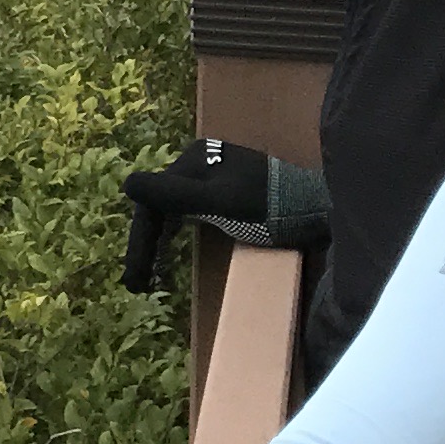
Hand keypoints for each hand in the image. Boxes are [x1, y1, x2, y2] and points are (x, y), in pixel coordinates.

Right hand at [118, 136, 331, 292]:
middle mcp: (199, 162)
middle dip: (146, 244)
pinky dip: (175, 234)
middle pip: (160, 204)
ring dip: (157, 242)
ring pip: (172, 210)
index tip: (134, 278)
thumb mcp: (219, 202)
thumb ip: (175, 194)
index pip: (153, 200)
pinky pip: (187, 212)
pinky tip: (169, 252)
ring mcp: (213, 176)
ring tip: (147, 276)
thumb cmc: (269, 208)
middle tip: (137, 283)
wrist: (317, 209)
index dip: (140, 241)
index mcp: (194, 160)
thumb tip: (127, 185)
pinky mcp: (226, 192)